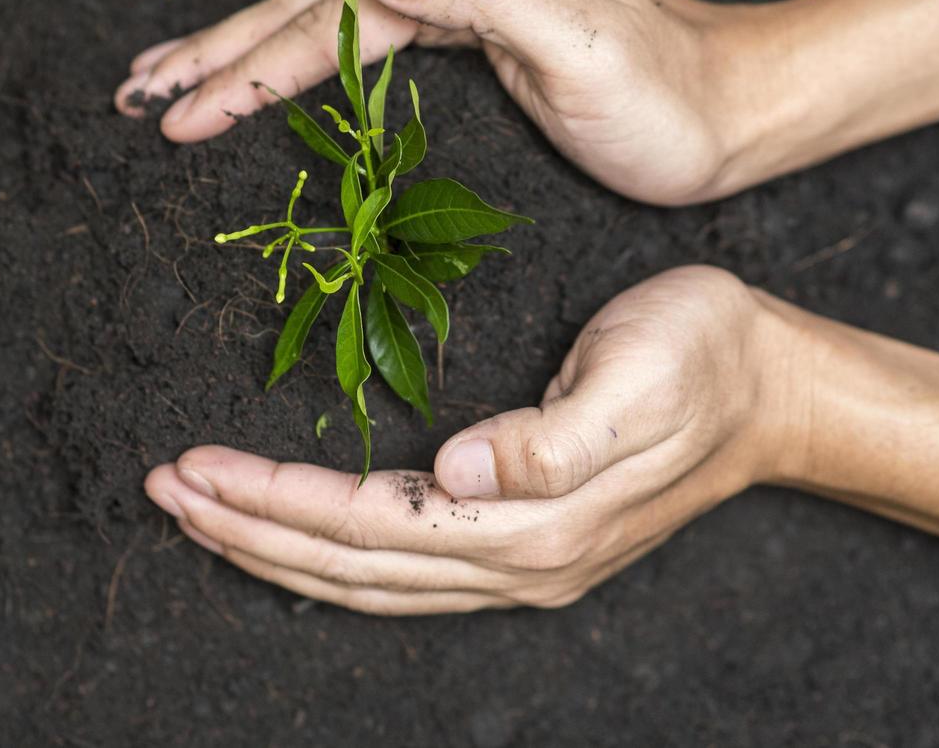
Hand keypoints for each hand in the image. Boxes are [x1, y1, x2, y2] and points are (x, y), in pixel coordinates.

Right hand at [116, 0, 762, 205]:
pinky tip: (267, 71)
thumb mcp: (582, 47)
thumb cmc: (666, 98)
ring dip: (239, 49)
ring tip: (170, 75)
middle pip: (308, 4)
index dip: (253, 64)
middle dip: (218, 48)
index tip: (185, 109)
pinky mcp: (468, 28)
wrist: (734, 108)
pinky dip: (298, 60)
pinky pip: (359, 42)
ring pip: (323, 20)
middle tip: (137, 87)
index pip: (335, 16)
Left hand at [144, 266, 798, 613]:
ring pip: (366, 580)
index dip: (274, 500)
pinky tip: (289, 536)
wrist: (775, 389)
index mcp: (533, 524)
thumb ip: (553, 438)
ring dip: (274, 550)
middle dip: (248, 532)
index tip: (194, 467)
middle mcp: (516, 566)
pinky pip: (398, 571)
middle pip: (350, 567)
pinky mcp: (523, 552)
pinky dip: (327, 557)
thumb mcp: (641, 375)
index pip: (369, 522)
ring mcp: (520, 571)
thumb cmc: (704, 357)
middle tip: (163, 492)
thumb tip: (460, 473)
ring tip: (199, 514)